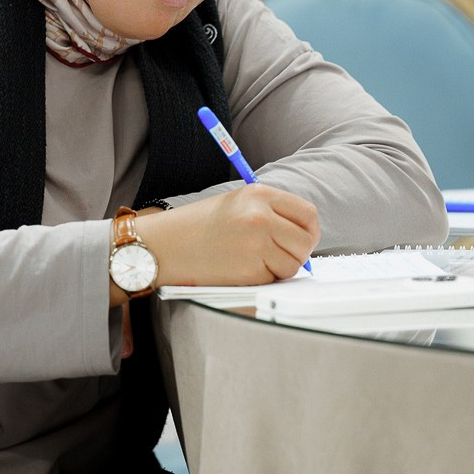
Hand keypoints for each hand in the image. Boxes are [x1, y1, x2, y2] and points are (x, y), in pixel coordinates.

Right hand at [137, 186, 319, 287]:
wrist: (165, 246)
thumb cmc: (198, 226)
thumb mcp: (236, 203)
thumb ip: (271, 212)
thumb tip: (304, 234)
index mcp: (259, 195)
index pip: (307, 214)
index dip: (308, 230)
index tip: (301, 239)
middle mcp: (261, 217)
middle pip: (305, 241)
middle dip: (298, 252)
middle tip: (280, 255)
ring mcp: (257, 245)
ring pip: (293, 264)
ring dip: (281, 268)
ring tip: (254, 260)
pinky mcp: (250, 271)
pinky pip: (274, 279)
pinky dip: (264, 279)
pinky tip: (241, 269)